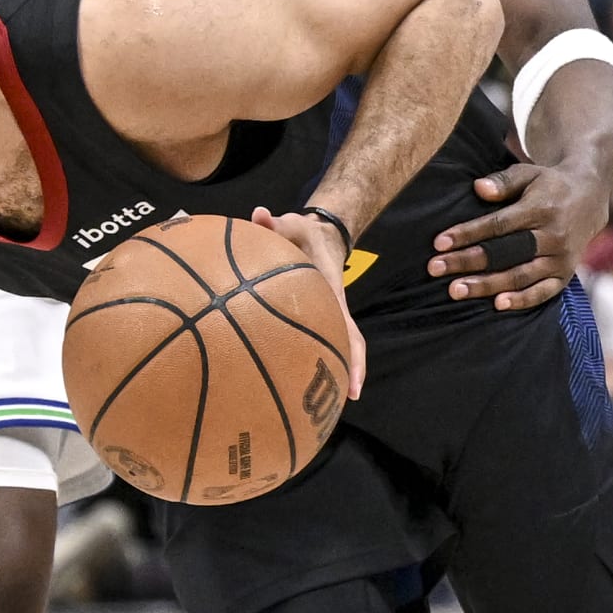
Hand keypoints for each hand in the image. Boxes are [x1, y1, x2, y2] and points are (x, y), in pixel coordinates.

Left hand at [251, 206, 365, 399]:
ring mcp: (325, 312)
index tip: (353, 384)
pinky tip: (290, 376)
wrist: (318, 233)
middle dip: (348, 369)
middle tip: (346, 398)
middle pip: (348, 343)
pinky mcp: (313, 314)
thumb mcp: (292, 223)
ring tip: (321, 397)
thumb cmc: (304, 233)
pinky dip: (309, 356)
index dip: (353, 355)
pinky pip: (315, 337)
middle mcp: (332, 307)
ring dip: (332, 367)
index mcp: (331, 292)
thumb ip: (274, 222)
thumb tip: (258, 214)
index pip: (347, 327)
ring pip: (333, 344)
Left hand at [427, 159, 610, 311]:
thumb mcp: (528, 173)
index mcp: (541, 208)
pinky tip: (496, 305)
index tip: (439, 243)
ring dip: (487, 285)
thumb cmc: (548, 184)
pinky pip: (544, 292)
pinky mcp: (566, 273)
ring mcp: (561, 257)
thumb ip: (503, 181)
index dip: (468, 234)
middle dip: (468, 262)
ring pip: (520, 276)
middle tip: (435, 268)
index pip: (499, 225)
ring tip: (455, 290)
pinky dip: (522, 300)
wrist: (590, 197)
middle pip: (505, 253)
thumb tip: (478, 188)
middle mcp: (553, 235)